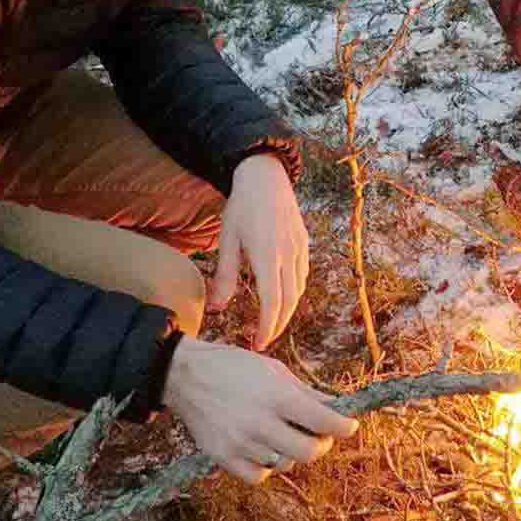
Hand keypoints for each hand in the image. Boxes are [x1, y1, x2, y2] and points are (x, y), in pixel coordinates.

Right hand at [163, 337, 357, 483]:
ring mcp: (239, 443)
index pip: (322, 420)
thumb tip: (336, 406)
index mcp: (275, 395)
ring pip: (284, 464)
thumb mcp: (273, 369)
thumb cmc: (234, 366)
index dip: (344, 427)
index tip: (350, 426)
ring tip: (283, 434)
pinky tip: (264, 449)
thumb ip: (306, 391)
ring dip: (291, 452)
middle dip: (321, 445)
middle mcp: (258, 422)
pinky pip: (257, 476)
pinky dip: (267, 467)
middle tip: (320, 436)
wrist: (185, 375)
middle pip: (308, 452)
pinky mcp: (221, 457)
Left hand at [210, 153, 307, 349]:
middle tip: (263, 340)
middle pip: (289, 302)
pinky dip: (294, 292)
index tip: (258, 344)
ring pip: (298, 291)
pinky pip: (302, 275)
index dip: (267, 328)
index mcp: (267, 255)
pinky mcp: (304, 243)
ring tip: (271, 322)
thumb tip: (216, 308)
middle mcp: (288, 255)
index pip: (272, 303)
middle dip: (278, 326)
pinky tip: (282, 295)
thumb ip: (224, 276)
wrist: (265, 176)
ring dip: (287, 311)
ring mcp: (300, 249)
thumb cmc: (242, 207)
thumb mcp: (227, 240)